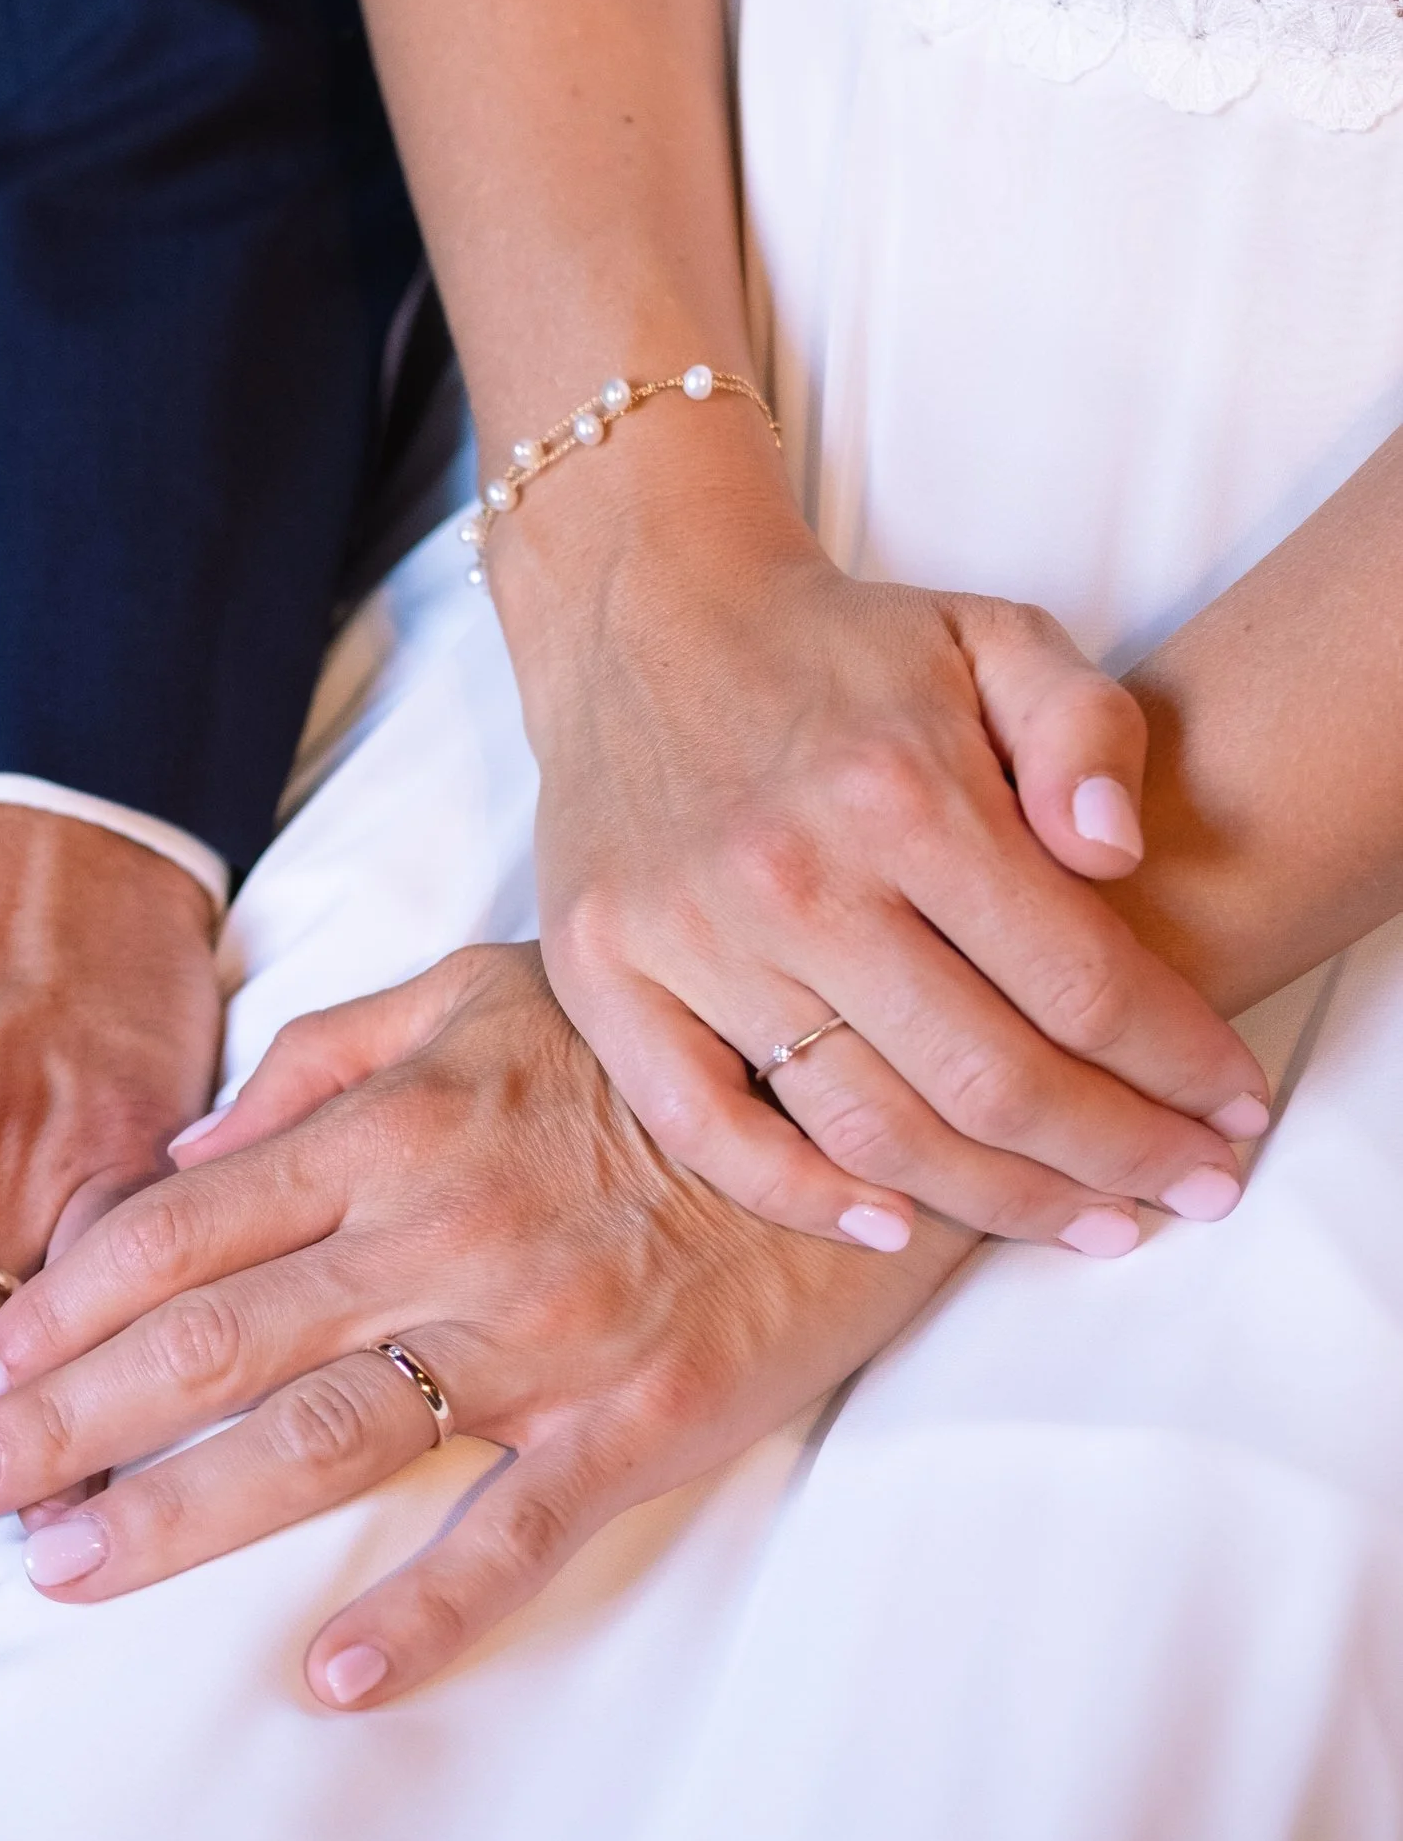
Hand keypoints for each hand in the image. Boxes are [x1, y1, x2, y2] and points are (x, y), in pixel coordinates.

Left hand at [0, 943, 973, 1707]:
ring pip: (320, 1433)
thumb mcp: (482, 989)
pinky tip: (336, 1677)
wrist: (876, 1081)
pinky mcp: (639, 1418)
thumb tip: (183, 1149)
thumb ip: (324, 1058)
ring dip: (174, 1512)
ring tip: (58, 1574)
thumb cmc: (662, 1038)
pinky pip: (518, 1529)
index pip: (182, 1225)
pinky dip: (429, 1609)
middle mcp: (444, 1228)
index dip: (62, 1305)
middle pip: (211, 1338)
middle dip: (61, 1420)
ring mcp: (540, 1332)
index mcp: (398, 1125)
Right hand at [504, 475, 1268, 1253]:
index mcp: (902, 791)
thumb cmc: (839, 648)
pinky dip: (802, 1198)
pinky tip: (894, 1226)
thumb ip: (1086, 726)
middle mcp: (795, 877)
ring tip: (1089, 1222)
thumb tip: (1120, 851)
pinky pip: (707, 1130)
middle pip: (993, 1078)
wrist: (644, 613)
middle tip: (1192, 1190)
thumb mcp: (994, 635)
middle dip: (1119, 1154)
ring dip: (998, 1200)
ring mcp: (692, 938)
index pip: (1081, 979)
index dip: (1178, 1065)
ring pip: (872, 1127)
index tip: (1234, 1111)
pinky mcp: (606, 976)